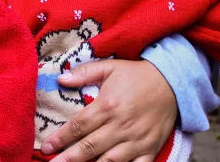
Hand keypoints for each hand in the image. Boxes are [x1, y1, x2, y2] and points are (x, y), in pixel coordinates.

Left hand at [41, 59, 176, 161]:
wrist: (173, 83)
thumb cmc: (136, 75)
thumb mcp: (109, 67)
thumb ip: (84, 73)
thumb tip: (60, 79)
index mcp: (108, 106)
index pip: (79, 125)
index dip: (61, 138)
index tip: (46, 147)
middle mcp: (120, 126)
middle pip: (90, 147)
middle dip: (68, 158)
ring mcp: (136, 141)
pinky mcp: (150, 149)